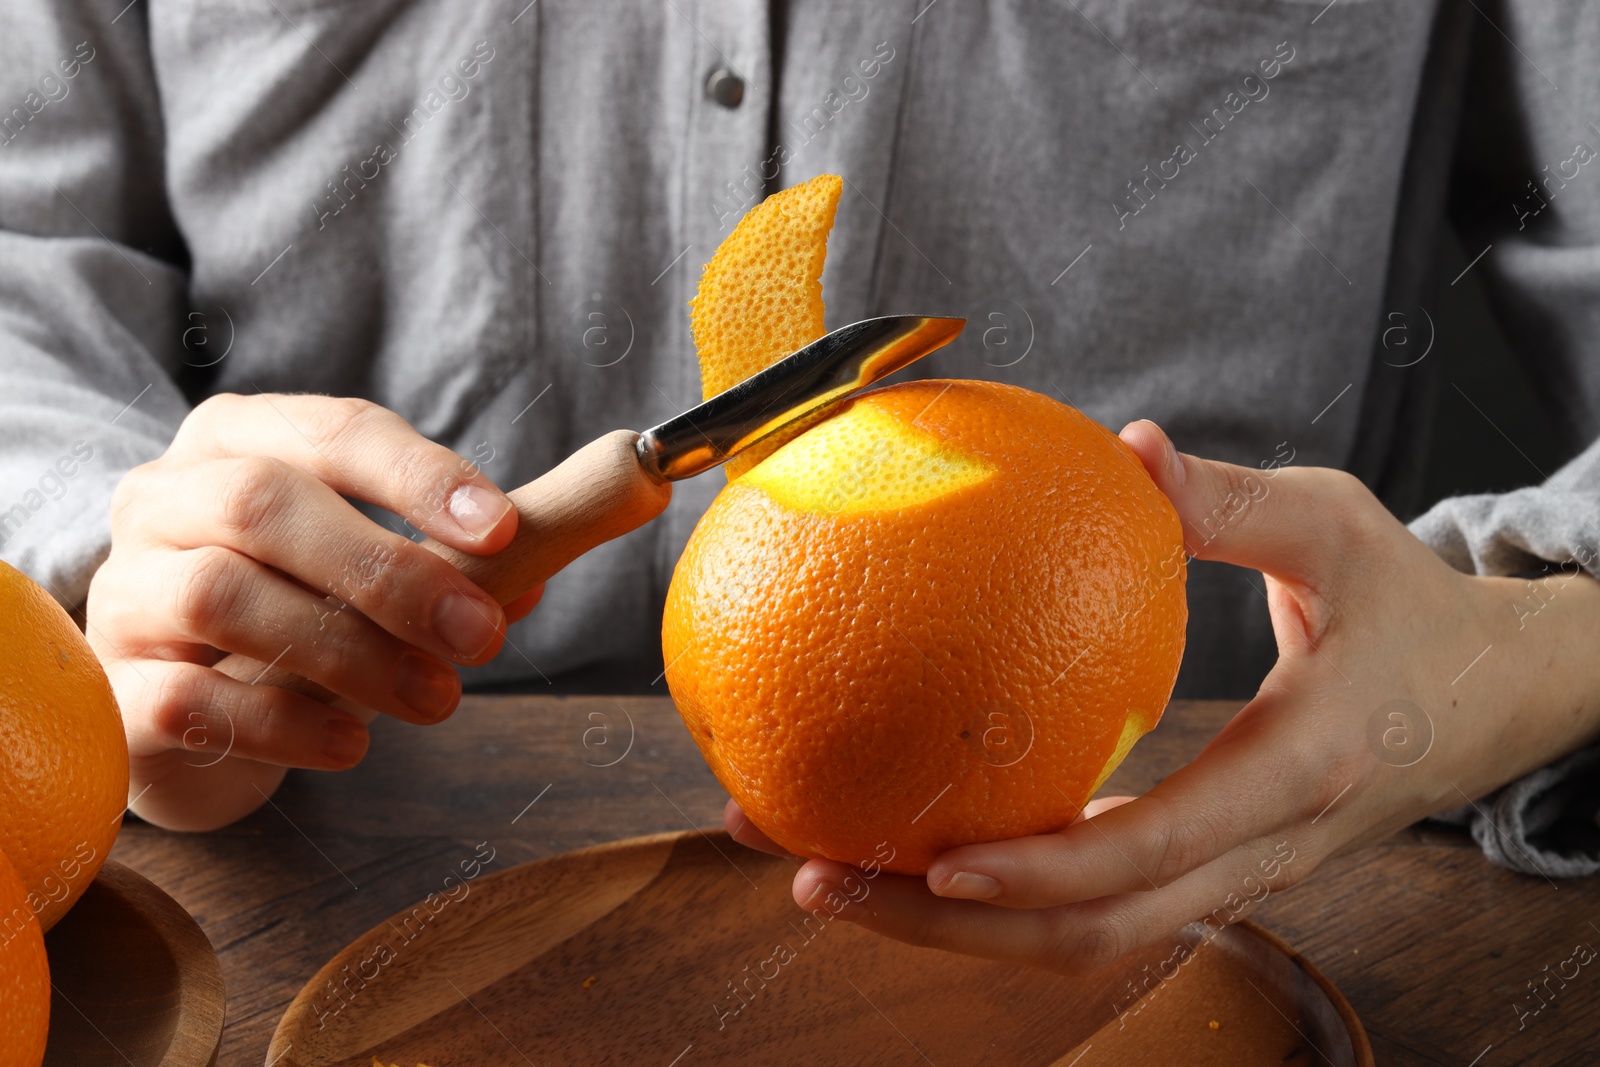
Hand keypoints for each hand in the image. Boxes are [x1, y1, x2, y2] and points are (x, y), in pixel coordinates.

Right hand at [89, 394, 541, 830]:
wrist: (178, 710)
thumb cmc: (293, 612)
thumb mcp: (371, 570)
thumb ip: (455, 560)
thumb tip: (536, 570)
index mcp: (240, 441)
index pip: (333, 431)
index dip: (420, 476)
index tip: (504, 527)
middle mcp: (165, 498)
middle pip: (263, 504)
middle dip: (389, 571)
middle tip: (481, 636)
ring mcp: (125, 592)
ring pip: (220, 596)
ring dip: (347, 652)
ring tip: (435, 700)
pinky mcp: (110, 691)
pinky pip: (186, 698)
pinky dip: (281, 724)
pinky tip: (350, 744)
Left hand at [728, 419, 1599, 972]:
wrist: (1498, 697)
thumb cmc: (1417, 610)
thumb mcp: (1342, 528)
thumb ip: (1233, 499)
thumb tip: (1124, 449)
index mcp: (1299, 770)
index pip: (1161, 850)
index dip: (1048, 871)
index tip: (940, 863)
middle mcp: (1263, 849)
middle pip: (1098, 934)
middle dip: (954, 932)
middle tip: (824, 880)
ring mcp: (1237, 873)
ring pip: (1092, 937)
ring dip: (960, 929)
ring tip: (840, 876)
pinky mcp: (1213, 866)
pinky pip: (1103, 899)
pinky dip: (1008, 892)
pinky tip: (923, 843)